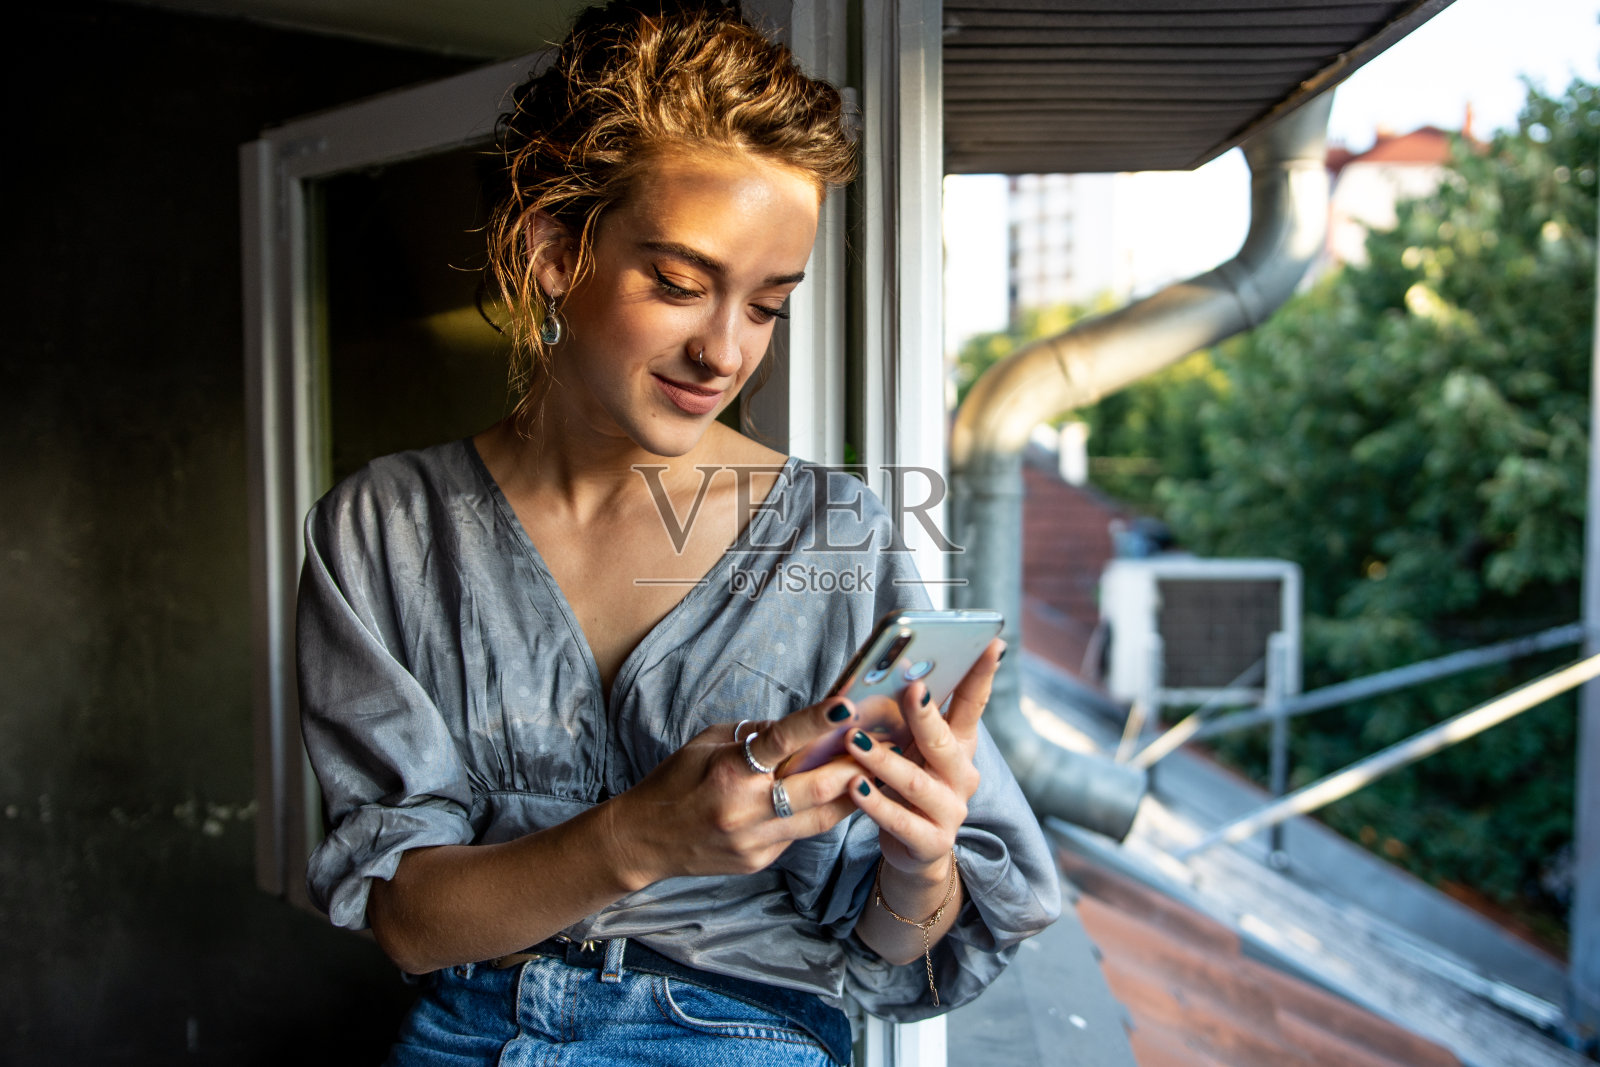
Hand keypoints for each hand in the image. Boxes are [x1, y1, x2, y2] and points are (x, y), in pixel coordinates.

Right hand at [606, 695, 865, 887]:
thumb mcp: (707, 743)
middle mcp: (745, 808)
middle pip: (815, 788)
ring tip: (878, 773)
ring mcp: (754, 840)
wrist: (645, 840)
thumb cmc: (675, 782)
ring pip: (820, 817)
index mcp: (729, 770)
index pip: (780, 742)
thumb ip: (754, 735)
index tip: (846, 706)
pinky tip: (841, 799)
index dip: (816, 723)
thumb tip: (798, 727)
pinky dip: (823, 815)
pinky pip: (801, 835)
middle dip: (855, 766)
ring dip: (852, 794)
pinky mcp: (760, 861)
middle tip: (884, 747)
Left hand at [844, 638, 1004, 877]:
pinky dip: (876, 804)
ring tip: (853, 741)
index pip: (974, 704)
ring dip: (883, 760)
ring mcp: (951, 811)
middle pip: (944, 742)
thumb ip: (910, 719)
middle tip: (910, 688)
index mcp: (960, 745)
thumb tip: (895, 670)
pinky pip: (901, 822)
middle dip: (926, 715)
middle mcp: (962, 776)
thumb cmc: (909, 785)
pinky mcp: (932, 842)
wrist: (915, 849)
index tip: (992, 642)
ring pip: (917, 782)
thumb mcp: (914, 749)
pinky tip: (855, 788)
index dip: (983, 674)